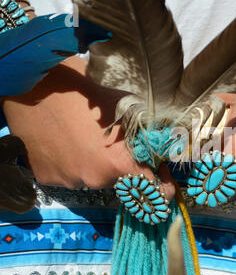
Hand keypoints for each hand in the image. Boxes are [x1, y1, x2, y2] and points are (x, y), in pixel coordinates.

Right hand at [2, 56, 175, 200]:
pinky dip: (72, 162)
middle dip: (123, 165)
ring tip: (84, 136)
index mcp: (119, 163)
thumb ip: (148, 134)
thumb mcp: (129, 106)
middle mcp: (96, 179)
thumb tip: (163, 147)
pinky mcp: (48, 177)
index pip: (152, 191)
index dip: (162, 185)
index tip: (163, 176)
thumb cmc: (87, 89)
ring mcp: (69, 181)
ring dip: (96, 163)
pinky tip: (66, 141)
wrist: (34, 84)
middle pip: (121, 180)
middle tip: (114, 141)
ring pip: (94, 177)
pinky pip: (70, 174)